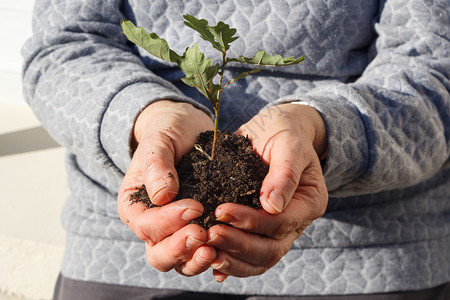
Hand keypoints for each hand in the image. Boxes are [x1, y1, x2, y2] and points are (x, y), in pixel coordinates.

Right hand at [117, 100, 216, 275]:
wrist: (187, 131)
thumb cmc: (169, 132)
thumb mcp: (160, 140)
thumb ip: (156, 164)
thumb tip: (162, 196)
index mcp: (134, 206)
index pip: (146, 225)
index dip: (168, 221)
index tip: (195, 207)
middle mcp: (152, 225)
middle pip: (159, 254)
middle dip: (180, 248)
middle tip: (203, 235)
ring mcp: (175, 233)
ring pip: (180, 262)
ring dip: (196, 260)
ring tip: (215, 249)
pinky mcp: (196, 232)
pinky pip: (201, 254)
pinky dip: (213, 257)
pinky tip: (228, 251)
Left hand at [207, 103, 327, 280]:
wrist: (275, 132)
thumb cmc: (284, 133)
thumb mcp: (288, 143)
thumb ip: (284, 172)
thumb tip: (272, 206)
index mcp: (309, 202)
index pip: (280, 223)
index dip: (252, 221)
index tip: (222, 211)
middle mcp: (296, 222)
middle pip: (270, 250)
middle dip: (239, 245)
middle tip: (209, 235)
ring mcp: (279, 230)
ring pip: (260, 260)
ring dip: (233, 260)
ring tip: (206, 253)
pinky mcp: (260, 231)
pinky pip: (249, 257)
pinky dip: (232, 263)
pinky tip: (212, 265)